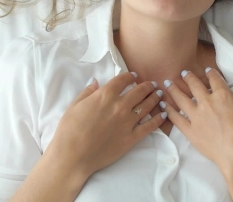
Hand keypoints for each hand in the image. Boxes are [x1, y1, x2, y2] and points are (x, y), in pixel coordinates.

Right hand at [47, 72, 166, 178]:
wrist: (73, 156)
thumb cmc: (69, 131)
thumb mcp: (74, 106)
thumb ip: (87, 93)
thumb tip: (95, 82)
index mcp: (105, 95)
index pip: (123, 80)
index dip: (130, 76)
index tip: (134, 76)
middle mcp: (120, 106)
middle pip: (139, 91)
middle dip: (147, 86)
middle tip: (152, 85)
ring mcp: (128, 122)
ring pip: (147, 105)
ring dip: (155, 98)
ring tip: (159, 95)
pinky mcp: (132, 137)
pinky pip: (150, 126)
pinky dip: (159, 119)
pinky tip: (163, 114)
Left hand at [160, 68, 232, 174]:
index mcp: (223, 95)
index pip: (214, 79)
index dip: (210, 73)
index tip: (207, 70)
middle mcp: (207, 102)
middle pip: (194, 85)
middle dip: (188, 77)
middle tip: (183, 73)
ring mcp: (196, 116)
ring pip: (181, 99)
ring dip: (174, 90)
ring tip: (167, 84)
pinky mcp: (190, 131)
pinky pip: (176, 118)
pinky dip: (168, 111)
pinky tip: (164, 105)